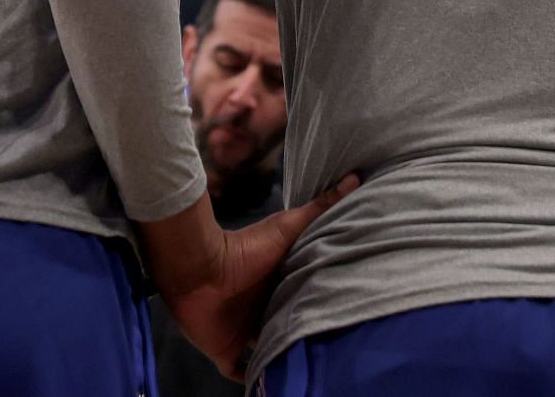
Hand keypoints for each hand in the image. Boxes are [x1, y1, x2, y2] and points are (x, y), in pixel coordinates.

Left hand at [142, 175, 359, 379]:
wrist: (198, 269)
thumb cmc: (243, 248)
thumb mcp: (287, 227)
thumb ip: (318, 208)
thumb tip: (356, 177)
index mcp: (279, 287)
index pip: (306, 301)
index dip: (323, 307)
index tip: (350, 312)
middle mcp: (264, 311)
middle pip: (291, 330)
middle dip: (306, 339)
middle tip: (336, 350)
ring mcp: (244, 334)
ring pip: (271, 353)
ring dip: (284, 359)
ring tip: (313, 372)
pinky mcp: (226, 352)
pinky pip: (243, 372)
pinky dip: (256, 380)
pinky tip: (273, 385)